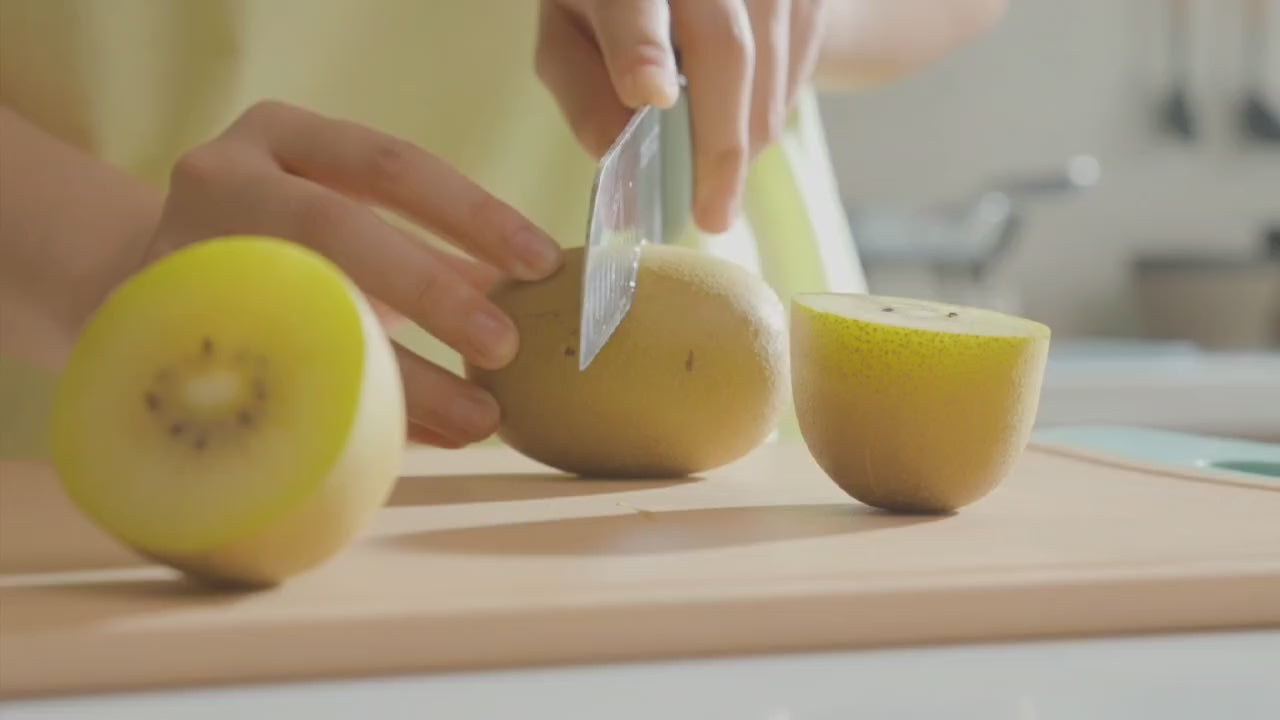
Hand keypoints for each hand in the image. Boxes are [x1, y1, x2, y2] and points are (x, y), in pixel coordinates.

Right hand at [141, 100, 562, 448]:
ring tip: (477, 417)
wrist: (150, 292)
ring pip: (297, 309)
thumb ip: (428, 253)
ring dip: (402, 371)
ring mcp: (178, 249)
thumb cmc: (282, 256)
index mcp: (283, 137)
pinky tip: (410, 441)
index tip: (542, 265)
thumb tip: (534, 298)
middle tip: (504, 345)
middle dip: (433, 290)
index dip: (473, 215)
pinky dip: (349, 412)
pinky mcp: (156, 327)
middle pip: (339, 228)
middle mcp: (224, 177)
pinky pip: (266, 378)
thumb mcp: (345, 225)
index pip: (392, 165)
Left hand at [536, 0, 825, 232]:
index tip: (649, 94)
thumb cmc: (610, 12)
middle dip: (720, 140)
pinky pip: (796, 73)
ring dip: (745, 138)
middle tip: (714, 213)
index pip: (634, 4)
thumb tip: (616, 153)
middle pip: (725, 46)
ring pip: (768, 69)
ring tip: (717, 173)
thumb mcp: (571, 42)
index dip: (641, 47)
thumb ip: (583, 94)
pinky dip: (767, 113)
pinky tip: (738, 116)